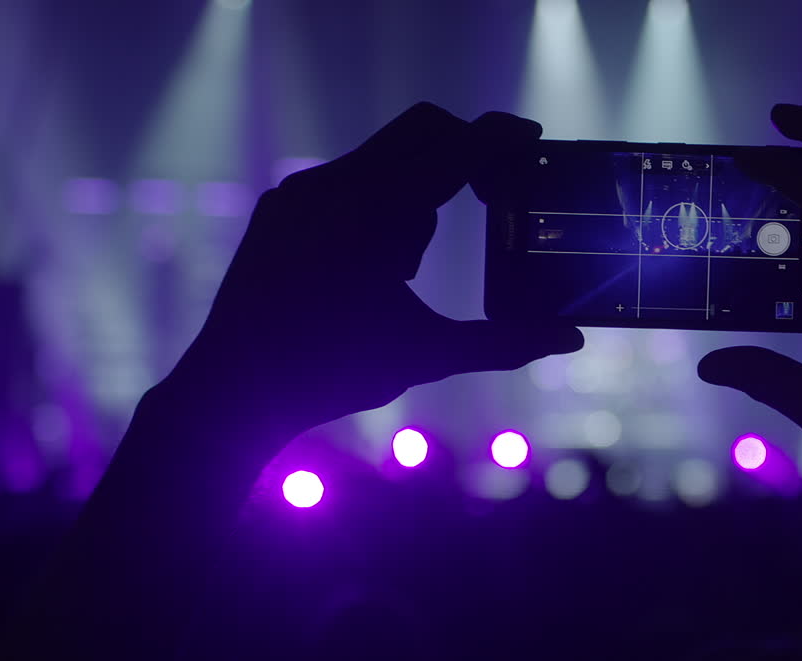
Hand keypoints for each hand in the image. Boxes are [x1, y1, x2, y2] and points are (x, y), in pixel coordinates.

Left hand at [167, 103, 582, 437]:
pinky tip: (377, 267)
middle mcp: (333, 186)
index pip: (453, 148)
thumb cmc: (330, 374)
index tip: (534, 139)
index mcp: (373, 214)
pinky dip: (382, 204)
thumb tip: (570, 339)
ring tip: (408, 270)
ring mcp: (302, 191)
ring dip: (422, 192)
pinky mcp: (283, 206)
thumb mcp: (426, 355)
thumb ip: (504, 343)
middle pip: (423, 130)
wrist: (231, 390)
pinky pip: (349, 180)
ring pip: (387, 160)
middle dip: (467, 154)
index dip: (499, 139)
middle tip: (496, 196)